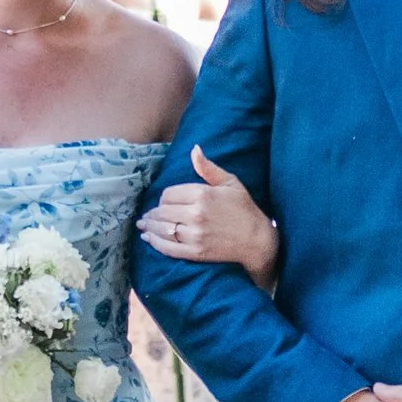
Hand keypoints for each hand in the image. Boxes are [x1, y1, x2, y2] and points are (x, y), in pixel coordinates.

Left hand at [138, 147, 280, 283]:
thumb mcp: (230, 182)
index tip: (165, 202)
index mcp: (202, 194)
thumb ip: (208, 168)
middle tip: (147, 216)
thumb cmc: (244, 209)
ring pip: (162, 229)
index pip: (168, 194)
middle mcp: (196, 214)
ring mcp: (195, 235)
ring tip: (144, 226)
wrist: (257, 240)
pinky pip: (168, 247)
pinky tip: (148, 239)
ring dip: (150, 227)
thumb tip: (194, 149)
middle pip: (162, 212)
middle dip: (153, 214)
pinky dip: (155, 243)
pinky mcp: (196, 252)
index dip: (164, 198)